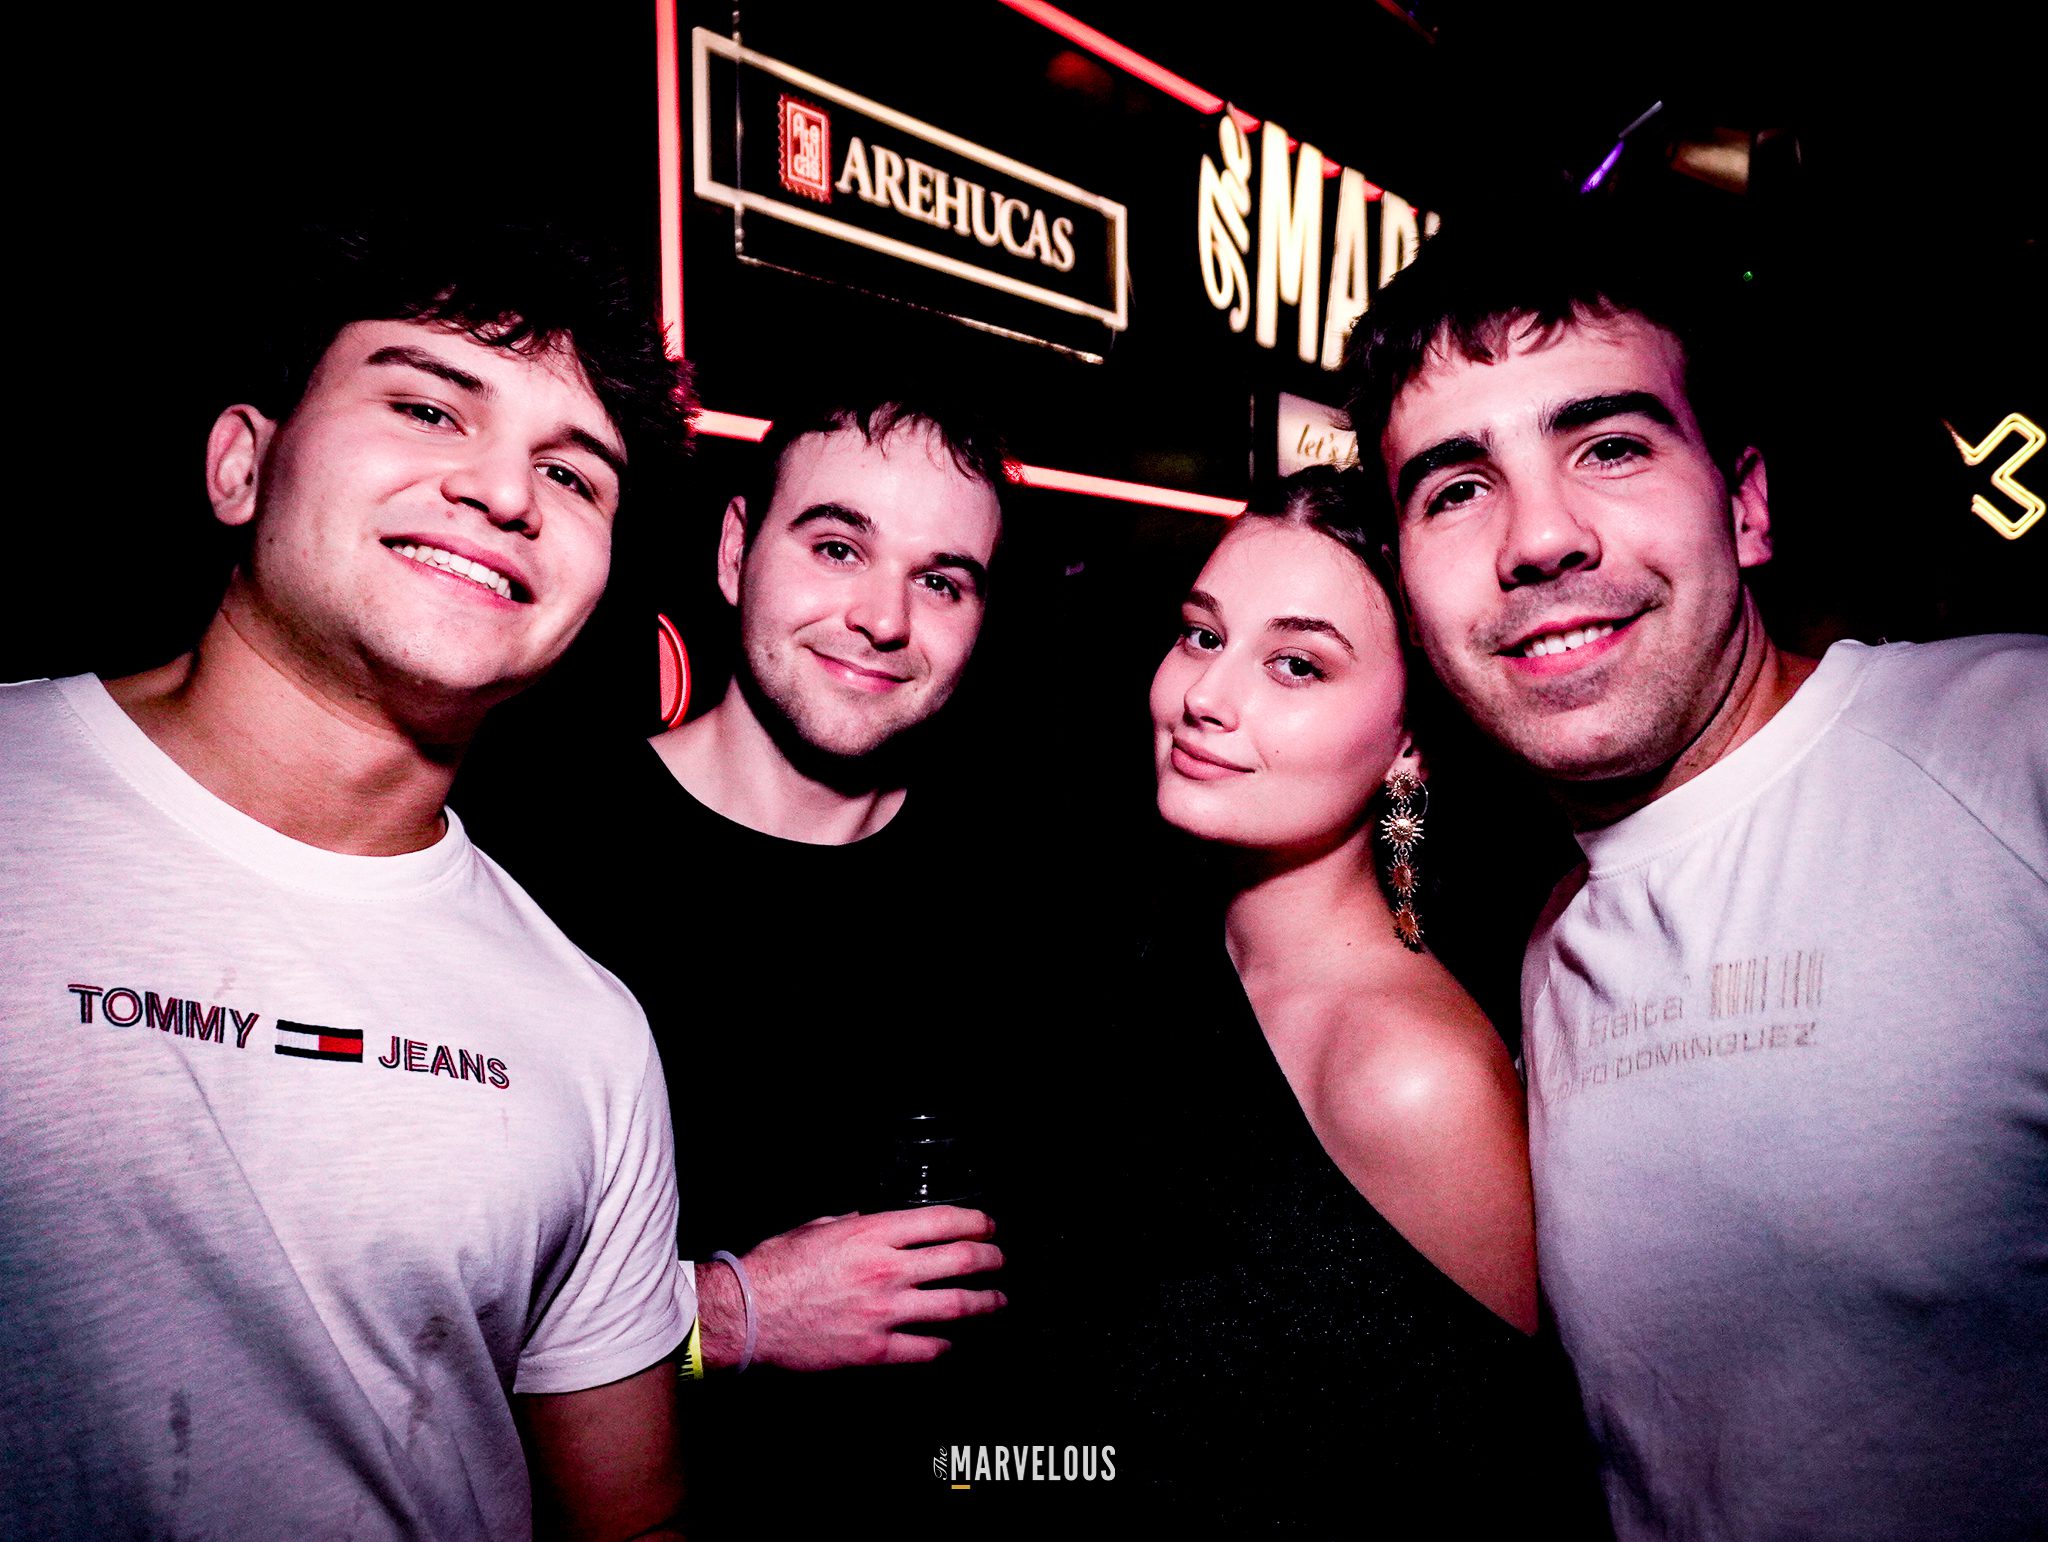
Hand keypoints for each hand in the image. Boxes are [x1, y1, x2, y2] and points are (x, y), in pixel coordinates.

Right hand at [700, 1206, 1004, 1371]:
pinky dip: (944, 1344)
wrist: (747, 1315)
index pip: (944, 1221)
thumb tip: (868, 1219)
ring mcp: (884, 1312)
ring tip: (997, 1301)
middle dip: (990, 1259)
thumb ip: (851, 1224)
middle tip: (1000, 1260)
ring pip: (955, 1305)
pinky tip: (950, 1342)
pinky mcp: (875, 1349)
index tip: (988, 1226)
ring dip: (985, 1302)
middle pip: (960, 1260)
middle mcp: (886, 1270)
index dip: (976, 1222)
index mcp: (873, 1234)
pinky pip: (926, 1348)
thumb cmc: (776, 1268)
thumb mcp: (816, 1229)